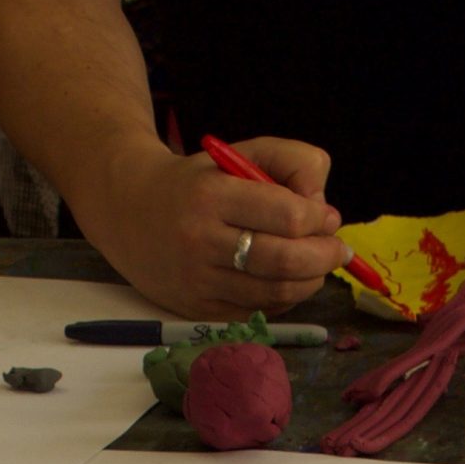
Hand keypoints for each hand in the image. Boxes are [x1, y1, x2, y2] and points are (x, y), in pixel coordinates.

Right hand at [95, 135, 347, 322]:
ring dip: (312, 280)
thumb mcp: (238, 154)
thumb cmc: (196, 181)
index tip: (326, 216)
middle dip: (325, 256)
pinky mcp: (199, 308)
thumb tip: (326, 210)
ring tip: (317, 263)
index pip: (286, 215)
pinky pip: (261, 309)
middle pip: (286, 261)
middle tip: (338, 249)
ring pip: (278, 292)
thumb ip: (291, 162)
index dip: (318, 219)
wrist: (126, 209)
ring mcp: (198, 280)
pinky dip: (286, 296)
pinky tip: (287, 278)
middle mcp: (200, 240)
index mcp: (210, 195)